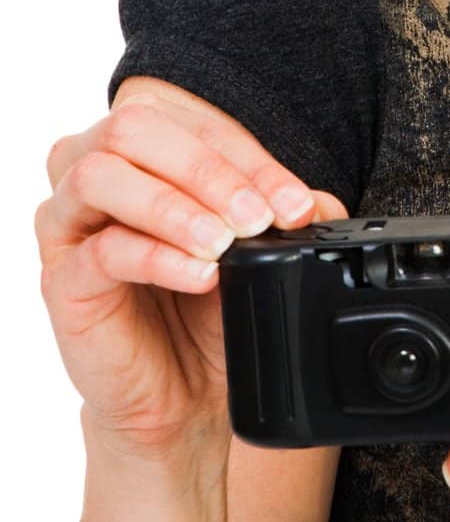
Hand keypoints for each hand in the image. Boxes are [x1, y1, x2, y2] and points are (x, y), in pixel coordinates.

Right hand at [35, 77, 346, 461]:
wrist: (181, 395)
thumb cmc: (208, 308)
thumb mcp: (258, 252)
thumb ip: (284, 215)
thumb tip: (316, 201)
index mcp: (142, 149)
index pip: (191, 126)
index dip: (249, 159)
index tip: (295, 204)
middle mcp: (95, 173)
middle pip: (134, 129)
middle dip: (206, 169)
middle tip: (257, 217)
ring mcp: (69, 225)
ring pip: (103, 176)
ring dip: (172, 203)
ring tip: (223, 242)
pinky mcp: (62, 280)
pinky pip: (100, 250)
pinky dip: (156, 255)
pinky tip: (199, 275)